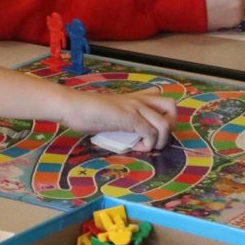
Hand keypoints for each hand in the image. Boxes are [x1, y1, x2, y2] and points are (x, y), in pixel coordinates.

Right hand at [59, 89, 176, 150]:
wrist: (73, 106)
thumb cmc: (86, 111)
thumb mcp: (109, 111)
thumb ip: (121, 118)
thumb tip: (127, 134)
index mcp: (134, 98)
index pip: (159, 97)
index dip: (161, 116)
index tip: (149, 131)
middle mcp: (138, 100)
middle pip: (171, 106)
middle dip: (170, 125)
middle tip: (157, 137)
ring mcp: (135, 108)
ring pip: (166, 123)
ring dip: (161, 140)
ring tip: (148, 147)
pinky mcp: (130, 118)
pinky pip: (151, 133)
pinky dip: (148, 145)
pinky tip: (137, 147)